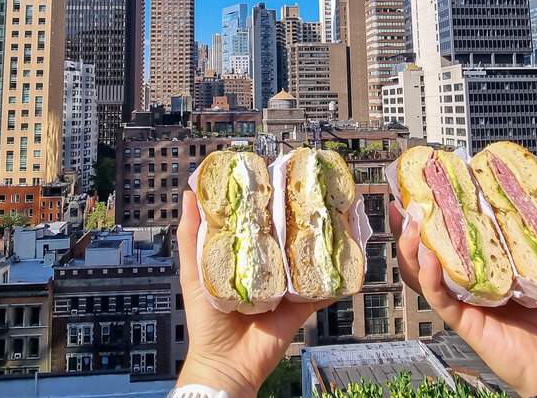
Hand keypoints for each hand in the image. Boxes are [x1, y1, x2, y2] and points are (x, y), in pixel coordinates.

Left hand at [176, 191, 332, 396]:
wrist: (226, 362)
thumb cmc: (205, 320)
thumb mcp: (193, 272)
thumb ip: (191, 236)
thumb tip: (187, 195)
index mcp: (244, 256)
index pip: (259, 222)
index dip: (268, 200)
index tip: (276, 175)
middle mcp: (268, 267)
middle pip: (288, 236)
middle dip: (301, 216)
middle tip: (313, 193)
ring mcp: (288, 285)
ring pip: (309, 258)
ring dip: (322, 241)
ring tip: (334, 218)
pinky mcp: (302, 304)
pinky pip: (324, 289)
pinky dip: (338, 278)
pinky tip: (348, 257)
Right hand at [390, 202, 536, 396]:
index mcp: (483, 264)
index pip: (452, 235)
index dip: (435, 214)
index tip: (426, 188)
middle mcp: (466, 280)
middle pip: (426, 251)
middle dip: (408, 228)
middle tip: (403, 204)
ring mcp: (461, 299)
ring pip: (422, 274)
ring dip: (411, 249)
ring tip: (409, 226)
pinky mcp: (462, 320)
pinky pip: (438, 298)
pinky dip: (430, 279)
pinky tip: (429, 260)